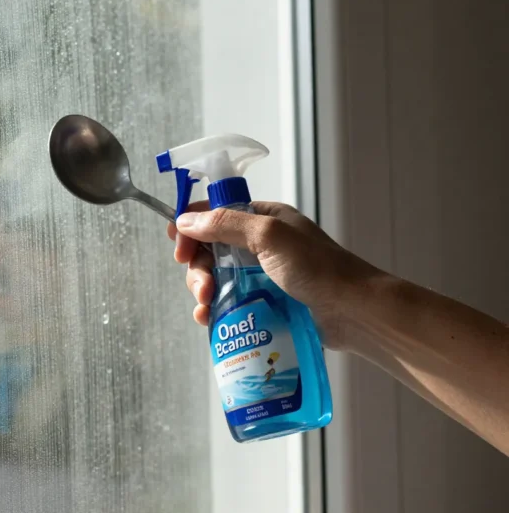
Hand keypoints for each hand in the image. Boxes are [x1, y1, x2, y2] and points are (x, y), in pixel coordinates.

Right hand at [166, 201, 380, 350]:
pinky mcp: (263, 303)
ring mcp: (260, 275)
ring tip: (205, 307)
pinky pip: (228, 301)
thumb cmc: (317, 268)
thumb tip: (185, 219)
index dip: (192, 229)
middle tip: (203, 288)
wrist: (353, 312)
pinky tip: (208, 319)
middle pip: (210, 250)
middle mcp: (259, 244)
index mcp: (262, 218)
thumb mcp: (269, 236)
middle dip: (198, 268)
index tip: (179, 249)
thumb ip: (226, 224)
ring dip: (203, 290)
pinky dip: (213, 308)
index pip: (215, 215)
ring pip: (216, 278)